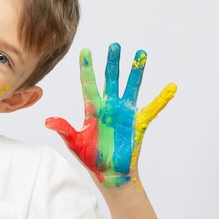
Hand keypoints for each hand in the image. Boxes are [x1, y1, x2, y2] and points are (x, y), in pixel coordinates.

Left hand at [45, 43, 176, 187]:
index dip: (87, 67)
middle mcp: (109, 107)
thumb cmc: (90, 157)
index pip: (88, 83)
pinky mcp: (138, 123)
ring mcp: (124, 113)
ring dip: (135, 71)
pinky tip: (171, 86)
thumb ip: (63, 129)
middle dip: (112, 62)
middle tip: (114, 45)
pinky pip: (152, 108)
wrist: (109, 173)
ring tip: (140, 54)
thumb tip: (47, 121)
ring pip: (131, 87)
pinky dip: (162, 98)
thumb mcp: (74, 142)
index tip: (85, 50)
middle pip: (110, 79)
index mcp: (92, 109)